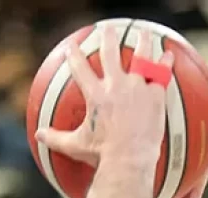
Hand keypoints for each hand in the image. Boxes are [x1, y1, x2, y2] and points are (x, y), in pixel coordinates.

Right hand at [38, 24, 172, 167]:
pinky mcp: (155, 94)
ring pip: (141, 56)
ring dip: (142, 42)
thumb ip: (55, 138)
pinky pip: (161, 74)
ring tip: (144, 33)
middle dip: (108, 38)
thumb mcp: (75, 145)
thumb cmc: (101, 154)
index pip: (81, 69)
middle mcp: (116, 85)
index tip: (72, 47)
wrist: (129, 158)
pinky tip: (168, 56)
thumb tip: (38, 136)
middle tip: (107, 29)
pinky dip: (165, 63)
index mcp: (96, 95)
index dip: (74, 56)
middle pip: (111, 53)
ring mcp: (137, 87)